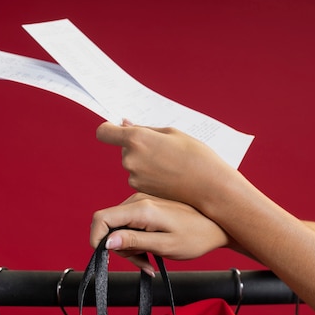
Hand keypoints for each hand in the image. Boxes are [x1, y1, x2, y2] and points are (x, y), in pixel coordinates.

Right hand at [90, 193, 229, 274]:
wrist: (219, 225)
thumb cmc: (196, 237)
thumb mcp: (164, 246)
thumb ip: (134, 242)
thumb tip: (107, 242)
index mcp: (141, 209)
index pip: (102, 219)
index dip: (96, 239)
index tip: (107, 258)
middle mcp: (138, 201)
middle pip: (109, 226)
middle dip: (119, 248)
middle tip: (142, 263)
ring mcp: (143, 201)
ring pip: (119, 227)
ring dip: (129, 247)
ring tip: (150, 259)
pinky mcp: (148, 206)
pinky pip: (130, 224)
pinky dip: (136, 240)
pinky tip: (151, 250)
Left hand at [96, 121, 236, 208]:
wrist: (209, 187)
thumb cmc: (195, 155)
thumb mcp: (172, 133)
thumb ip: (144, 129)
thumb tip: (124, 124)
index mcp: (136, 139)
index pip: (104, 132)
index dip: (109, 129)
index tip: (117, 129)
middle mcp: (130, 159)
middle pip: (123, 148)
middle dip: (137, 146)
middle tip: (162, 148)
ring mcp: (134, 177)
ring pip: (133, 163)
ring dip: (145, 161)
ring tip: (169, 163)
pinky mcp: (141, 190)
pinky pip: (140, 177)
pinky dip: (150, 175)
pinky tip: (168, 175)